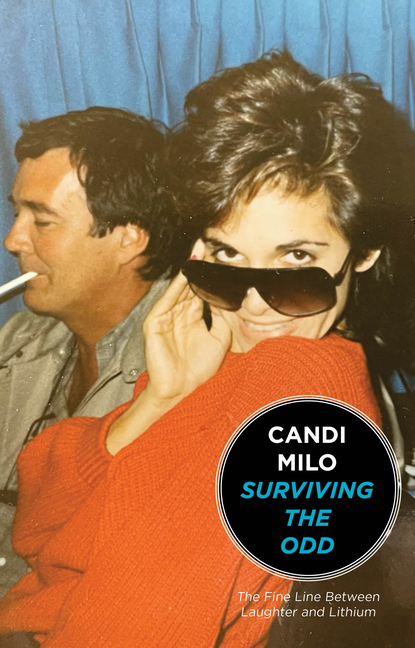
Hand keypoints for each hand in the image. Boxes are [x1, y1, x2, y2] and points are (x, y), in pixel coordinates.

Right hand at [143, 243, 231, 401]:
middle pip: (188, 284)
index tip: (216, 255)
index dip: (207, 273)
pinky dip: (176, 287)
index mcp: (192, 317)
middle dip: (196, 265)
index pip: (200, 289)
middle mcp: (178, 314)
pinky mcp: (154, 323)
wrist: (183, 390)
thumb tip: (230, 297)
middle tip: (206, 243)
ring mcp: (165, 317)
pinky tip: (186, 274)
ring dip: (187, 271)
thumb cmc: (199, 369)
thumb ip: (222, 317)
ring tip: (198, 251)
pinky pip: (166, 301)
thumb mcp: (219, 338)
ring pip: (178, 289)